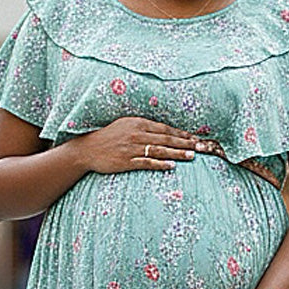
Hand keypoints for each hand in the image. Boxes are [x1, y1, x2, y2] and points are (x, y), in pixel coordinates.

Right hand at [70, 118, 197, 174]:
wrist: (88, 149)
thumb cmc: (108, 137)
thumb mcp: (126, 125)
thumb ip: (144, 127)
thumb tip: (163, 132)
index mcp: (138, 123)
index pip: (165, 129)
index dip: (181, 133)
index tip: (195, 138)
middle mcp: (137, 134)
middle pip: (166, 139)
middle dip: (185, 143)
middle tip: (201, 147)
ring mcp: (132, 148)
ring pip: (160, 150)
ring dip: (177, 153)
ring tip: (192, 156)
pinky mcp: (126, 161)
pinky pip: (146, 162)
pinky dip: (160, 164)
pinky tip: (171, 166)